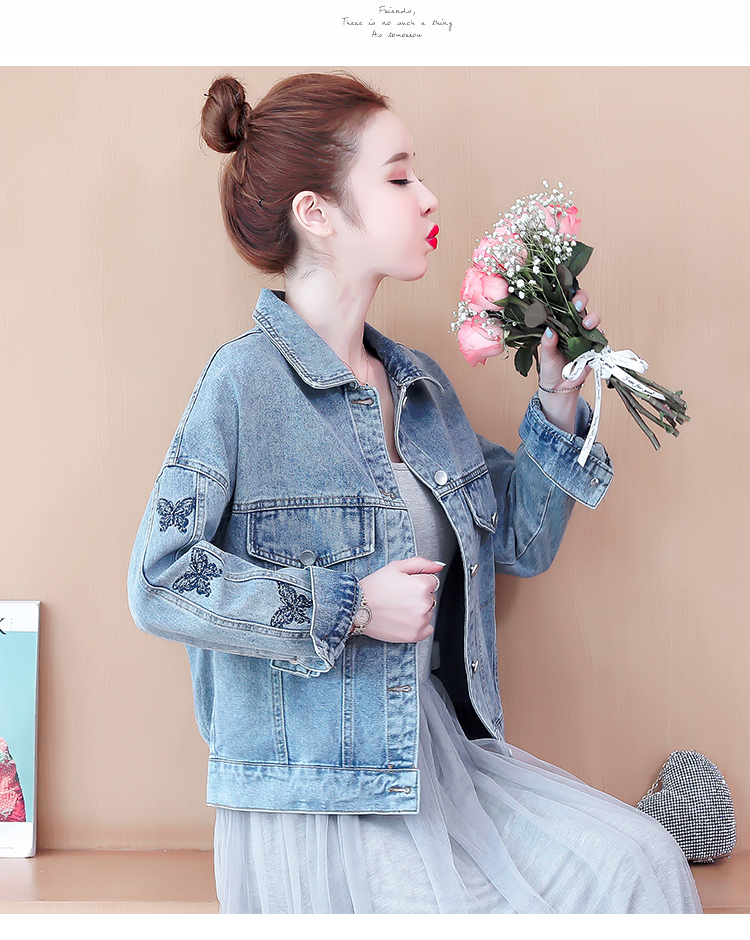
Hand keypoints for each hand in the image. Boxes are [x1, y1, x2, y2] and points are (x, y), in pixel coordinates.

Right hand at [358, 556, 444, 642]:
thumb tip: (438, 567)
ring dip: (418, 610)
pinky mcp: (415, 635)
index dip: (417, 582)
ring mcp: (420, 621)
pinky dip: (419, 625)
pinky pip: (428, 629)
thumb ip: (421, 564)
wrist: (357, 608)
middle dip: (418, 595)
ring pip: (428, 612)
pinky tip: (404, 619)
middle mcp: (424, 604)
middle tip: (399, 597)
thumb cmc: (374, 587)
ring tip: (398, 608)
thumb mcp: (396, 567)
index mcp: (422, 586)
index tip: (404, 586)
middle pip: (430, 597)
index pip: (431, 582)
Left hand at [537, 289, 601, 433]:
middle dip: (581, 300)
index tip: (563, 295)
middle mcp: (573, 326)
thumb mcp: (546, 355)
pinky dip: (601, 336)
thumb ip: (547, 343)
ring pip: (593, 319)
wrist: (559, 387)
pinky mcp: (594, 347)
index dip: (565, 295)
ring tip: (585, 325)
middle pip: (581, 306)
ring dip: (591, 318)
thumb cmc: (550, 368)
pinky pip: (601, 338)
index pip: (563, 303)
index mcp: (559, 324)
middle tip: (577, 306)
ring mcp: (585, 336)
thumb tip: (549, 331)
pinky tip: (597, 337)